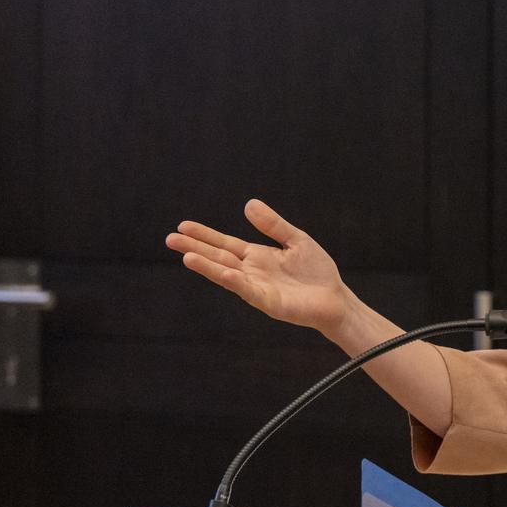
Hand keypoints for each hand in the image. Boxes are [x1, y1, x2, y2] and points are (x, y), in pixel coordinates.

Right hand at [165, 199, 352, 335]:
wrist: (336, 300)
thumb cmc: (317, 272)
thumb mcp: (296, 240)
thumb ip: (273, 225)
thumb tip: (248, 204)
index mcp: (257, 256)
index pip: (225, 243)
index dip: (205, 235)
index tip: (182, 226)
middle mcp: (252, 272)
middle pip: (219, 257)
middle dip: (195, 248)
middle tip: (170, 239)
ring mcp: (258, 288)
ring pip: (228, 275)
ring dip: (207, 267)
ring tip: (186, 256)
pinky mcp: (269, 302)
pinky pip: (249, 290)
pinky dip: (235, 281)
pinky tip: (223, 273)